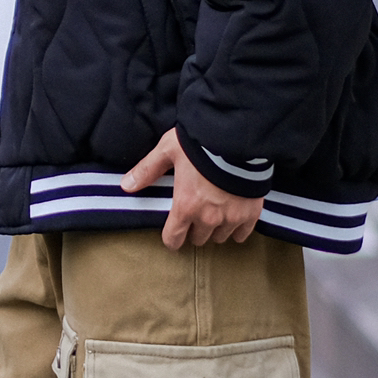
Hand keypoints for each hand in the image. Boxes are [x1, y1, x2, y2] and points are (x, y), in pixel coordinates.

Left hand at [122, 128, 264, 250]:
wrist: (238, 137)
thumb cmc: (200, 142)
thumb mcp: (168, 150)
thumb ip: (147, 170)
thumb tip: (126, 185)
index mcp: (185, 206)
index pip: (174, 239)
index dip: (172, 238)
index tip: (174, 233)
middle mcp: (208, 218)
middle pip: (198, 239)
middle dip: (195, 229)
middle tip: (196, 214)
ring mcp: (231, 217)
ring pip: (220, 238)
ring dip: (216, 229)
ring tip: (216, 214)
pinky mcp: (251, 213)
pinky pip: (242, 234)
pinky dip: (238, 229)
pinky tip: (235, 218)